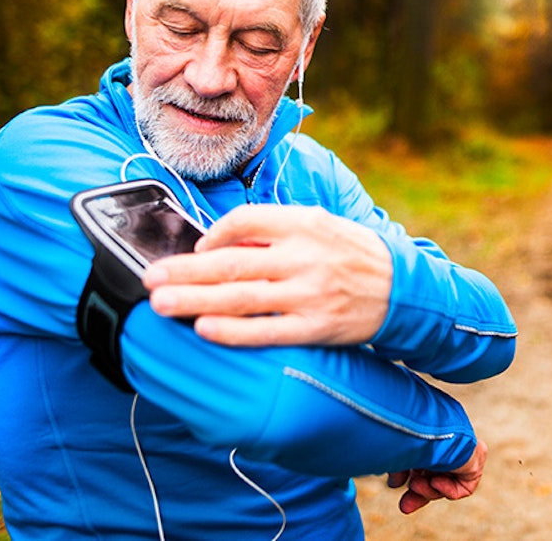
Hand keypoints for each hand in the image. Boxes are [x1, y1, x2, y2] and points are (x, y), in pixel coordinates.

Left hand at [142, 204, 391, 345]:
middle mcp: (303, 256)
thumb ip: (273, 231)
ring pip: (241, 297)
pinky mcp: (315, 326)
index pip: (245, 221)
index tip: (193, 249)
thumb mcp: (318, 226)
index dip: (212, 235)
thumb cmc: (349, 253)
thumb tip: (219, 243)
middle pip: (232, 263)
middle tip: (150, 279)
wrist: (400, 287)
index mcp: (303, 223)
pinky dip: (232, 330)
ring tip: (162, 304)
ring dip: (196, 300)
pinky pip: (265, 330)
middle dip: (186, 271)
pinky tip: (203, 328)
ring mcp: (309, 293)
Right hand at [387, 440, 486, 514]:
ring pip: (445, 484)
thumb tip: (394, 485)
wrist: (430, 428)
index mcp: (433, 438)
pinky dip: (446, 489)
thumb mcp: (403, 454)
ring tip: (415, 484)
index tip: (394, 487)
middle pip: (435, 478)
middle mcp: (449, 446)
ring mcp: (463, 456)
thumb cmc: (412, 433)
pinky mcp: (474, 465)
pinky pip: (461, 488)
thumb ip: (400, 469)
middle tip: (405, 506)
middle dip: (419, 494)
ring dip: (428, 490)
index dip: (410, 479)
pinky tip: (435, 481)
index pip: (424, 464)